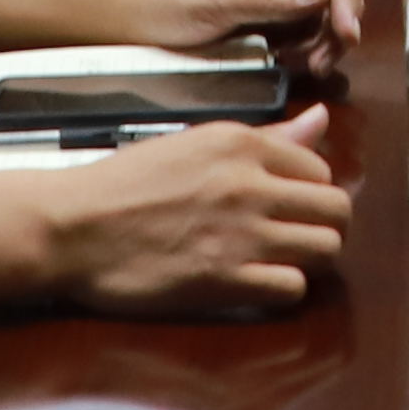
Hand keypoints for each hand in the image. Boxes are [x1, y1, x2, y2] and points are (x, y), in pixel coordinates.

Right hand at [39, 121, 349, 314]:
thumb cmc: (124, 184)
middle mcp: (249, 184)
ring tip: (277, 261)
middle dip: (322, 226)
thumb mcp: (195, 143)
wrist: (71, 227)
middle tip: (293, 238)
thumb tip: (322, 119)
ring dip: (309, 259)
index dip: (308, 192)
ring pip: (326, 248)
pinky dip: (283, 290)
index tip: (285, 206)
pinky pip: (293, 288)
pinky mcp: (225, 279)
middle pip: (337, 210)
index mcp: (241, 143)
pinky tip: (257, 284)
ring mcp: (240, 233)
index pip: (321, 169)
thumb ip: (267, 138)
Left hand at [109, 0, 362, 55]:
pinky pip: (306, 27)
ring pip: (326, 9)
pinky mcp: (269, 14)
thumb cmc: (165, 0)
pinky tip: (294, 63)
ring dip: (326, 38)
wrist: (126, 15)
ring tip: (306, 66)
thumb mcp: (218, 1)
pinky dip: (310, 46)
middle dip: (338, 21)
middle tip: (323, 60)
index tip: (347, 35)